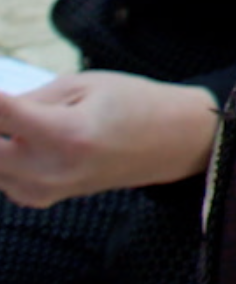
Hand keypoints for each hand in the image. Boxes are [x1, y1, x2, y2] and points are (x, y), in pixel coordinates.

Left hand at [0, 72, 221, 206]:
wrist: (171, 143)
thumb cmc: (133, 104)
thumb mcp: (86, 84)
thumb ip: (33, 98)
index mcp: (66, 133)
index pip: (0, 115)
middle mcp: (50, 169)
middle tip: (9, 112)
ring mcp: (44, 189)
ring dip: (2, 143)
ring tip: (27, 124)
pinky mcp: (40, 199)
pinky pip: (2, 179)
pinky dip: (6, 160)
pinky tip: (26, 144)